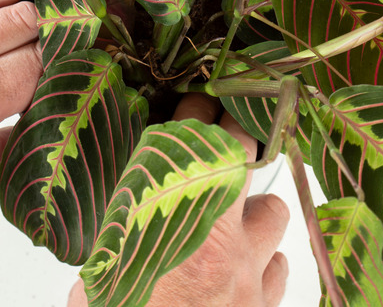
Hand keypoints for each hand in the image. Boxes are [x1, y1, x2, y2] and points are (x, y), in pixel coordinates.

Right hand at [67, 94, 289, 306]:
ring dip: (255, 217)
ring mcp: (252, 281)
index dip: (205, 113)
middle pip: (252, 167)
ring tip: (230, 228)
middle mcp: (226, 245)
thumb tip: (132, 213)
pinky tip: (244, 277)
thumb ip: (124, 235)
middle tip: (221, 154)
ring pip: (276, 220)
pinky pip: (279, 273)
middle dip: (238, 152)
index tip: (201, 102)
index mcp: (181, 226)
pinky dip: (265, 266)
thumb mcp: (104, 277)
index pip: (207, 143)